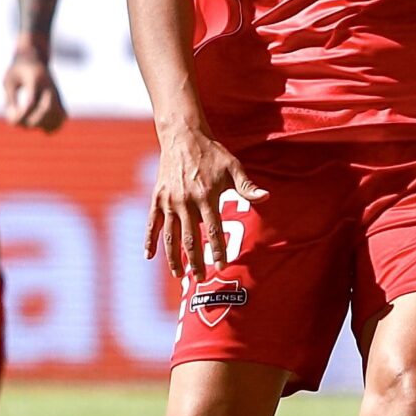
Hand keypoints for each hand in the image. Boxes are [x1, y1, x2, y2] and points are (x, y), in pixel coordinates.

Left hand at [3, 50, 67, 131]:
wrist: (36, 55)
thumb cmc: (18, 69)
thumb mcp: (8, 81)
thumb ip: (10, 100)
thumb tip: (13, 121)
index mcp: (35, 80)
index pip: (32, 103)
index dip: (22, 116)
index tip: (11, 121)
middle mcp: (49, 87)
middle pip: (48, 110)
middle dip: (34, 122)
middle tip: (21, 123)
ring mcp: (57, 94)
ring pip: (58, 115)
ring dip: (44, 125)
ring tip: (30, 124)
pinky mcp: (60, 99)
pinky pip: (62, 116)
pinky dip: (54, 125)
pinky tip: (40, 125)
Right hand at [144, 127, 267, 279]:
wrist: (183, 136)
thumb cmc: (213, 154)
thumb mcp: (233, 167)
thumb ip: (247, 186)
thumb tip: (267, 197)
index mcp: (206, 196)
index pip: (214, 230)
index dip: (218, 250)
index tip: (222, 266)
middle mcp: (186, 202)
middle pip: (190, 238)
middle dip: (195, 261)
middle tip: (200, 278)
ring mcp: (169, 201)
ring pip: (170, 236)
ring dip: (174, 257)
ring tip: (178, 274)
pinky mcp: (157, 198)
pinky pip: (152, 224)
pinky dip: (149, 240)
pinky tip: (149, 256)